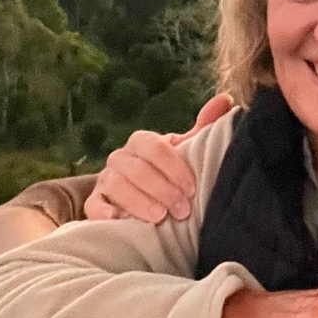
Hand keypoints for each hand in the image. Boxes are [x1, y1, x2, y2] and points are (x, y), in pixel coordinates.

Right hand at [84, 94, 232, 222]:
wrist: (144, 199)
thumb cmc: (168, 173)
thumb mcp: (185, 152)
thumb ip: (203, 127)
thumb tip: (226, 99)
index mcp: (142, 142)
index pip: (155, 147)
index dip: (174, 168)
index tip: (192, 188)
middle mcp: (120, 157)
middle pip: (137, 168)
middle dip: (161, 189)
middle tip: (182, 209)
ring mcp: (105, 180)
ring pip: (116, 185)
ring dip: (139, 201)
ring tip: (159, 217)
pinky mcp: (94, 203)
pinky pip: (92, 204)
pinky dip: (102, 210)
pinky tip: (116, 218)